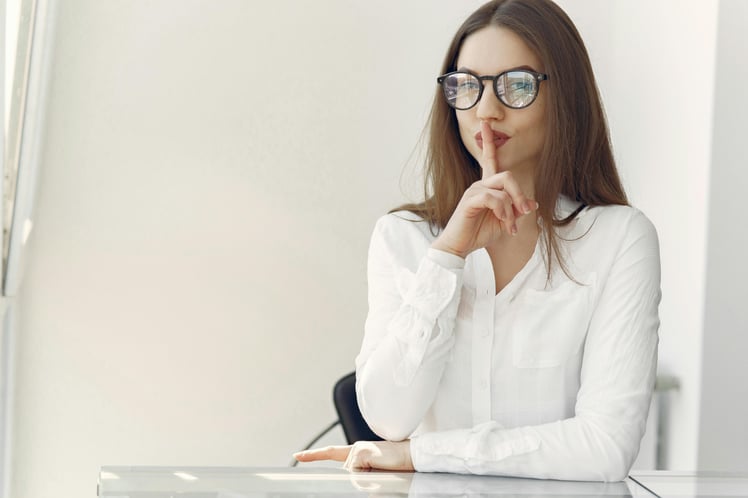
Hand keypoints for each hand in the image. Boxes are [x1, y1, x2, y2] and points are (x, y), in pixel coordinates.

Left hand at [294, 440, 413, 471]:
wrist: (412, 457)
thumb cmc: (398, 467)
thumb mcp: (376, 474)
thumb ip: (360, 474)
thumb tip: (350, 476)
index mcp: (358, 452)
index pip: (331, 453)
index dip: (314, 455)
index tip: (298, 455)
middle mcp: (355, 448)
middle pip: (344, 473)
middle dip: (361, 479)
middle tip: (380, 471)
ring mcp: (356, 449)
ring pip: (349, 474)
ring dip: (366, 478)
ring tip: (383, 469)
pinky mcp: (360, 452)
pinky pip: (356, 472)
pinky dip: (367, 476)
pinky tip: (379, 467)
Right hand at [431, 120, 537, 257]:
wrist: (459, 247)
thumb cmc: (479, 233)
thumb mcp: (505, 222)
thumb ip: (517, 211)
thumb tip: (532, 203)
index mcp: (487, 187)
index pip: (489, 159)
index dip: (488, 141)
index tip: (486, 124)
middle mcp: (479, 185)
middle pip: (508, 176)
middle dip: (520, 195)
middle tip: (522, 214)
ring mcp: (473, 191)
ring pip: (503, 189)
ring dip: (511, 210)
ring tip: (509, 226)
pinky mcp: (470, 201)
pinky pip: (494, 199)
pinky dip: (503, 211)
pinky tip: (502, 222)